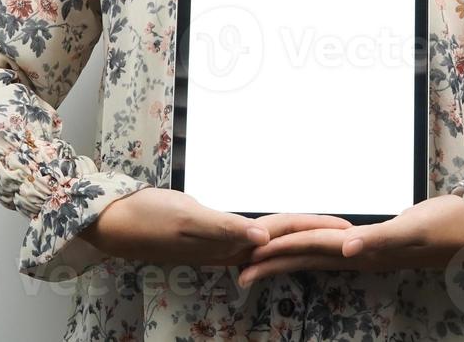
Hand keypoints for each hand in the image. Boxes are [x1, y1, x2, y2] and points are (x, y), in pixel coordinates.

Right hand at [79, 188, 353, 268]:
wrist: (113, 222)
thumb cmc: (146, 217)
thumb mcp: (185, 219)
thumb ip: (224, 229)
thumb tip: (262, 240)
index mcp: (228, 244)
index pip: (283, 235)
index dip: (316, 231)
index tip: (348, 231)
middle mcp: (229, 247)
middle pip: (283, 238)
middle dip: (317, 235)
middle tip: (351, 231)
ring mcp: (220, 243)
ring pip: (270, 238)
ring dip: (299, 234)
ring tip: (326, 230)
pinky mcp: (211, 234)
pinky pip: (252, 234)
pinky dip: (273, 231)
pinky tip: (279, 232)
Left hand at [236, 194, 463, 287]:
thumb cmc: (449, 227)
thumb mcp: (413, 229)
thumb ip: (379, 240)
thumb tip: (345, 250)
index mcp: (363, 249)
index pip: (310, 247)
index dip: (279, 249)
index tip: (247, 256)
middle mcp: (360, 253)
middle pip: (306, 257)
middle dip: (271, 261)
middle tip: (236, 268)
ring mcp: (368, 251)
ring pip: (317, 255)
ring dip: (288, 257)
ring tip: (260, 261)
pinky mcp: (377, 244)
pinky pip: (336, 247)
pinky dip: (315, 247)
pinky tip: (308, 251)